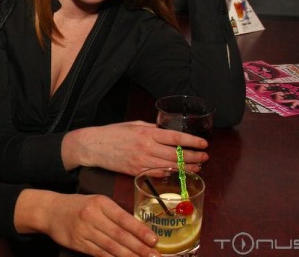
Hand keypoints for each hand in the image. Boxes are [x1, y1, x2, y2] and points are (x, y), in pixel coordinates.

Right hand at [15, 190, 160, 256]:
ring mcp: (84, 231)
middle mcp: (92, 216)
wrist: (50, 210)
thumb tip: (139, 230)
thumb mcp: (97, 202)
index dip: (140, 230)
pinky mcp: (78, 243)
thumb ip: (115, 214)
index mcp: (100, 202)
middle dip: (139, 248)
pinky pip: (100, 254)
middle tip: (154, 256)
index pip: (123, 218)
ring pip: (111, 247)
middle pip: (119, 235)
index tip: (154, 240)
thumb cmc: (78, 205)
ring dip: (129, 256)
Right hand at [62, 121, 208, 175]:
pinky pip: (157, 174)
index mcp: (146, 133)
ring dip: (186, 167)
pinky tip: (178, 173)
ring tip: (198, 166)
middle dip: (194, 156)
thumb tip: (167, 132)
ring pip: (170, 166)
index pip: (175, 137)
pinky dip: (170, 174)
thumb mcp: (134, 125)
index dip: (192, 141)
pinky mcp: (136, 171)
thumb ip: (152, 129)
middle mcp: (146, 148)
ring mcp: (141, 161)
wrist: (93, 146)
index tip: (204, 143)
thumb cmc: (113, 133)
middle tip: (205, 157)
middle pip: (176, 154)